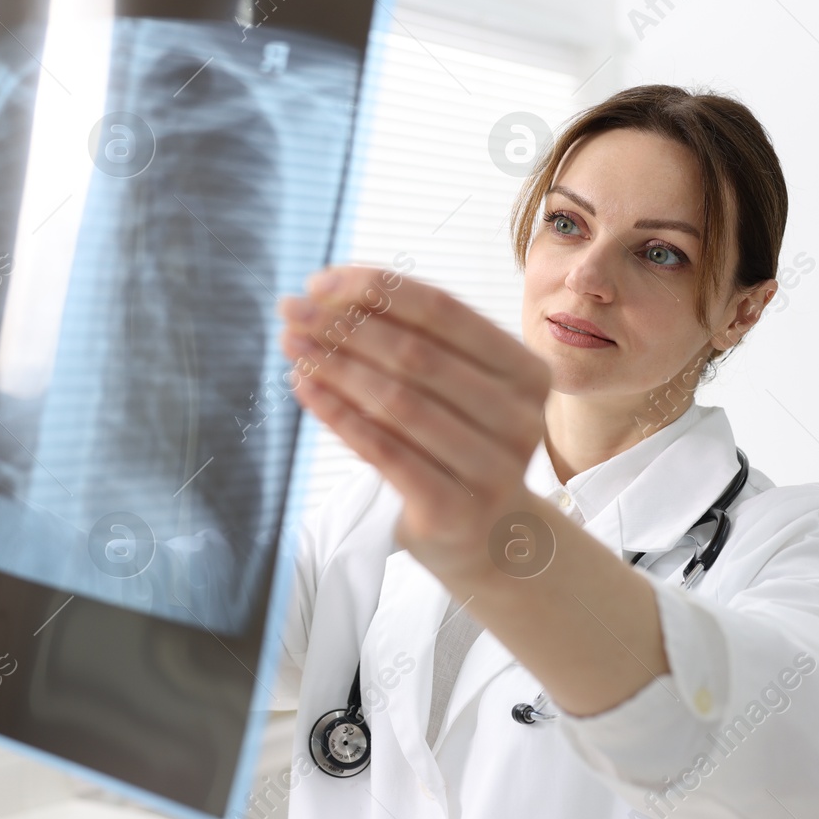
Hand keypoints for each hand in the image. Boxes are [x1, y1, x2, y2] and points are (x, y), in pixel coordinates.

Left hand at [277, 265, 553, 579]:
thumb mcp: (453, 386)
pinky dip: (337, 414)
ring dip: (334, 365)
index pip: (444, 311)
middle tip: (292, 309)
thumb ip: (412, 338)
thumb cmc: (457, 444)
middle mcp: (521, 417)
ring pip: (397, 401)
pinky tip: (304, 387)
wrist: (486, 538)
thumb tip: (325, 291)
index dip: (378, 289)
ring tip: (291, 343)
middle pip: (417, 354)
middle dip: (345, 325)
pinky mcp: (454, 510)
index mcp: (527, 371)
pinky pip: (383, 451)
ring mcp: (493, 468)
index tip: (320, 279)